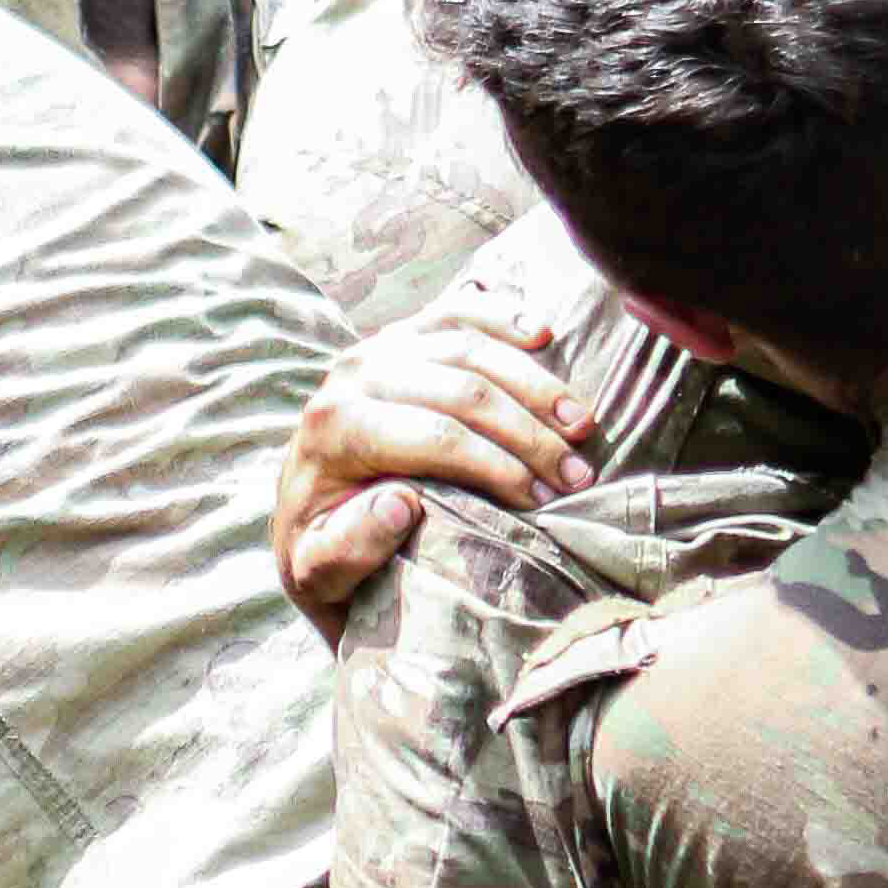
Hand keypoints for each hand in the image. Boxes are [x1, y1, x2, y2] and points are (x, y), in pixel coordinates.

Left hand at [277, 307, 588, 617]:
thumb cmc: (320, 548)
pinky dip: (502, 317)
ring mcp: (378, 347)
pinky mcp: (399, 336)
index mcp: (335, 429)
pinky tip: (543, 334)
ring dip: (536, 384)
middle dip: (529, 433)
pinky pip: (456, 313)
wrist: (304, 509)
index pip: (434, 436)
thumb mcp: (320, 573)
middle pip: (462, 389)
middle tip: (579, 476)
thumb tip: (401, 506)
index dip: (497, 465)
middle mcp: (353, 375)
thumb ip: (348, 550)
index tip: (543, 502)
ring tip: (583, 426)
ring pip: (470, 346)